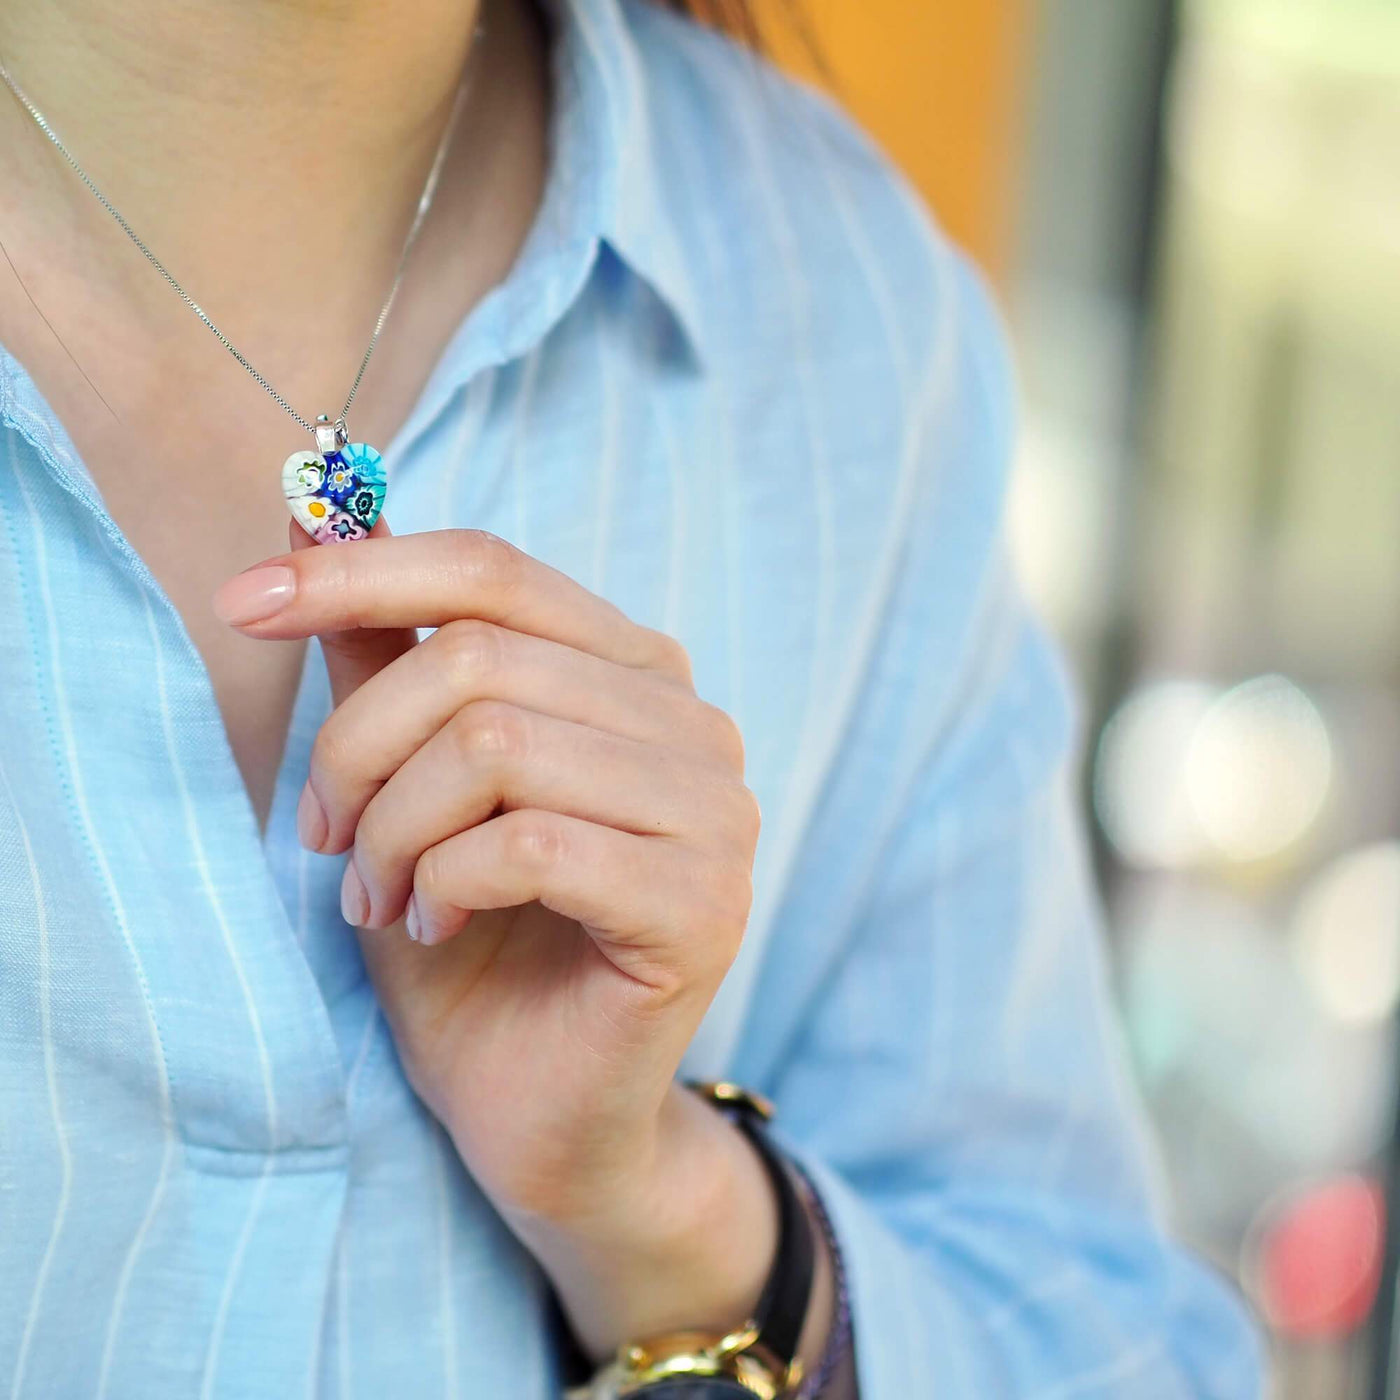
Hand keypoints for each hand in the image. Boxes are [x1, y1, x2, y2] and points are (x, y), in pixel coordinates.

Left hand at [212, 523, 793, 1359]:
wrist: (541, 1114)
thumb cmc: (473, 944)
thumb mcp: (406, 787)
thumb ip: (382, 664)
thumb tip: (312, 529)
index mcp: (636, 671)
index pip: (496, 571)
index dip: (361, 572)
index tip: (243, 606)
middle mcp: (695, 723)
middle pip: (479, 659)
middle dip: (359, 748)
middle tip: (323, 836)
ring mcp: (717, 813)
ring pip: (498, 746)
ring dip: (396, 829)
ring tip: (379, 895)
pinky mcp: (705, 904)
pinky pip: (531, 845)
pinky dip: (445, 885)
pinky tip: (437, 928)